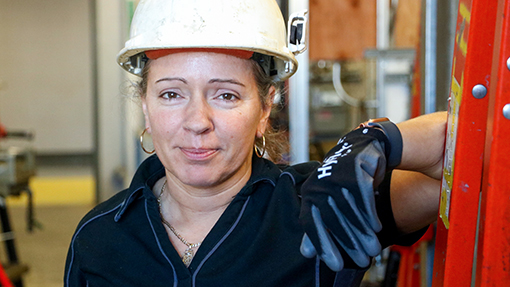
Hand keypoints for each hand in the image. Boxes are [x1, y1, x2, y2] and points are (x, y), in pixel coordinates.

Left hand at [299, 127, 398, 270]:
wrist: (359, 150)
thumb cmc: (342, 182)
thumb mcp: (327, 202)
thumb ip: (317, 225)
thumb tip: (306, 252)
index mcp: (308, 194)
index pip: (310, 223)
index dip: (321, 245)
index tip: (335, 264)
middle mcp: (318, 184)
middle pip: (332, 219)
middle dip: (348, 243)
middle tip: (360, 260)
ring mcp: (336, 176)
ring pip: (349, 210)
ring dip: (362, 232)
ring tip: (373, 249)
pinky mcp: (354, 169)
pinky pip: (363, 197)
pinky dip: (370, 214)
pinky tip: (377, 228)